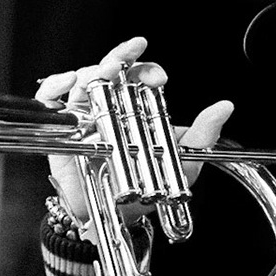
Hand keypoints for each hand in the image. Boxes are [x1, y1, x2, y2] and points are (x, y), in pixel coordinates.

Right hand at [36, 37, 234, 222]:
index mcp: (138, 107)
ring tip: (103, 73)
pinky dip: (54, 88)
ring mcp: (85, 115)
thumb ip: (203, 135)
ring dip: (91, 70)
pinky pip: (50, 101)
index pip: (140, 75)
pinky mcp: (61, 130)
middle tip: (127, 65)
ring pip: (82, 79)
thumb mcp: (183, 162)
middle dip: (120, 58)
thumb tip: (224, 107)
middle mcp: (111, 106)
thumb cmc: (149, 188)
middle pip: (110, 69)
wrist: (119, 216)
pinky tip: (67, 84)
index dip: (147, 69)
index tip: (158, 78)